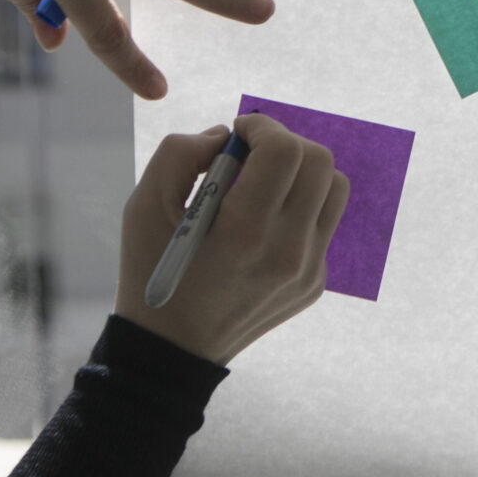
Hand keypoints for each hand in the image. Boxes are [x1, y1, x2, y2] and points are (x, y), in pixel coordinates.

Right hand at [115, 112, 348, 364]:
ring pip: (334, 190)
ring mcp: (308, 270)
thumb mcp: (143, 205)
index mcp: (246, 230)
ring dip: (302, 174)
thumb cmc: (152, 271)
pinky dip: (298, 210)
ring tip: (263, 186)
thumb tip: (226, 137)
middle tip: (251, 157)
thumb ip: (180, 153)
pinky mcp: (314, 283)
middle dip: (284, 144)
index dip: (262, 127)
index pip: (285, 150)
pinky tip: (261, 229)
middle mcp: (288, 251)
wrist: (172, 349)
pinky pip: (322, 225)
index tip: (239, 133)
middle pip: (320, 162)